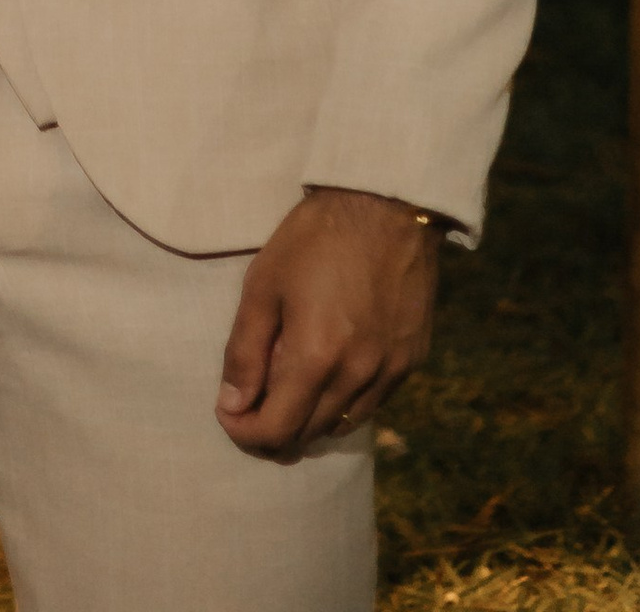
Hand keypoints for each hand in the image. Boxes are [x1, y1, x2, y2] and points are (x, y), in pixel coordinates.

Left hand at [217, 189, 439, 458]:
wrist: (386, 205)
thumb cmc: (315, 238)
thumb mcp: (263, 285)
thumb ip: (245, 350)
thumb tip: (231, 403)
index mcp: (317, 358)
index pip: (277, 430)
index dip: (245, 433)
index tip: (228, 413)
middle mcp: (358, 377)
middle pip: (309, 435)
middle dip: (274, 431)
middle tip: (250, 406)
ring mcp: (391, 372)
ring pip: (343, 424)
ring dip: (309, 420)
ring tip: (286, 392)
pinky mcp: (411, 360)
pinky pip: (373, 403)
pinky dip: (344, 402)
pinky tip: (328, 375)